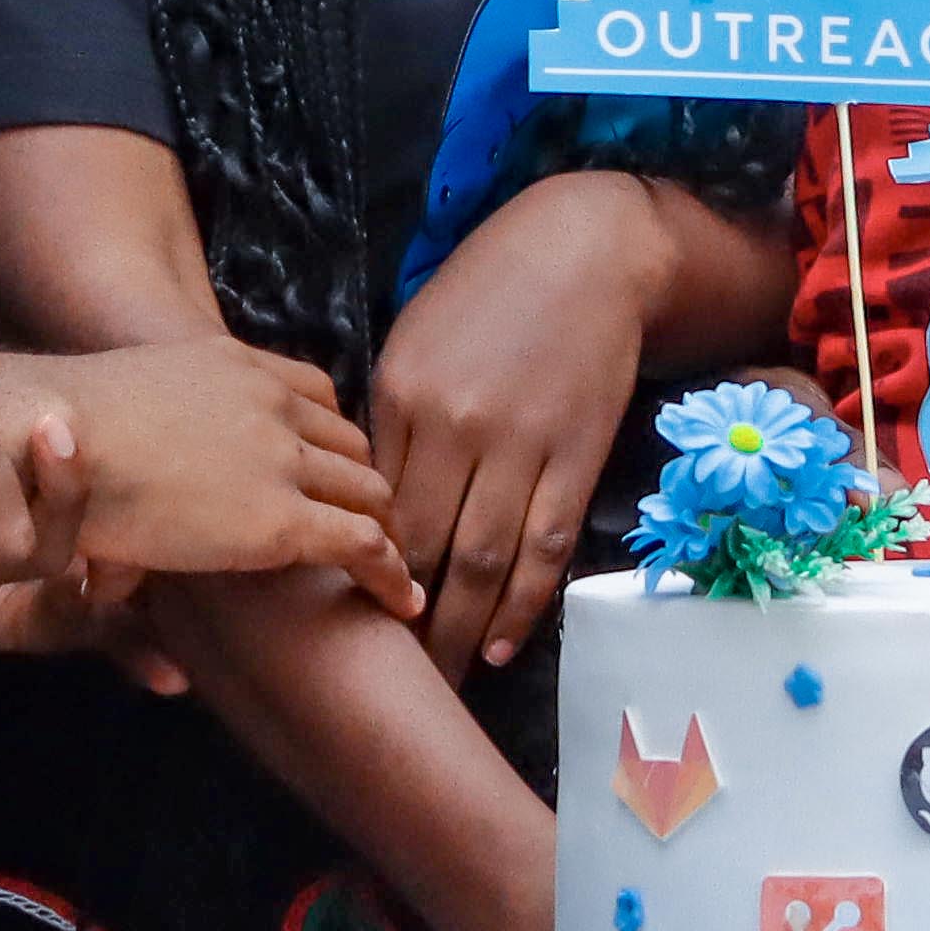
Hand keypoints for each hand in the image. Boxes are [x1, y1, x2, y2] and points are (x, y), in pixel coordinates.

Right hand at [0, 336, 408, 606]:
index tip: (332, 475)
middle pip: (351, 444)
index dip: (331, 440)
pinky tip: (402, 600)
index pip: (317, 395)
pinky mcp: (282, 519)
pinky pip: (364, 542)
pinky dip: (391, 571)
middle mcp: (271, 404)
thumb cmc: (53, 438)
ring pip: (369, 491)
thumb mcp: (120, 403)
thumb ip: (147, 434)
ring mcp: (281, 459)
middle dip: (363, 486)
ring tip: (393, 570)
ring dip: (385, 528)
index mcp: (234, 365)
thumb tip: (127, 480)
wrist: (44, 446)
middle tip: (370, 531)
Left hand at [362, 175, 669, 674]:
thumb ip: (390, 424)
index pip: (370, 509)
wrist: (585, 248)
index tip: (344, 625)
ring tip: (442, 681)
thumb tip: (370, 504)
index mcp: (400, 396)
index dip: (358, 576)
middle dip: (402, 623)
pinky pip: (545, 545)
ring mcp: (522, 443)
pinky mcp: (577, 453)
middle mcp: (455, 426)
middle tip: (387, 678)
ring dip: (461, 631)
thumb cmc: (487, 293)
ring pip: (483, 562)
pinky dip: (523, 605)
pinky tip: (500, 644)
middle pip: (419, 549)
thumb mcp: (413, 343)